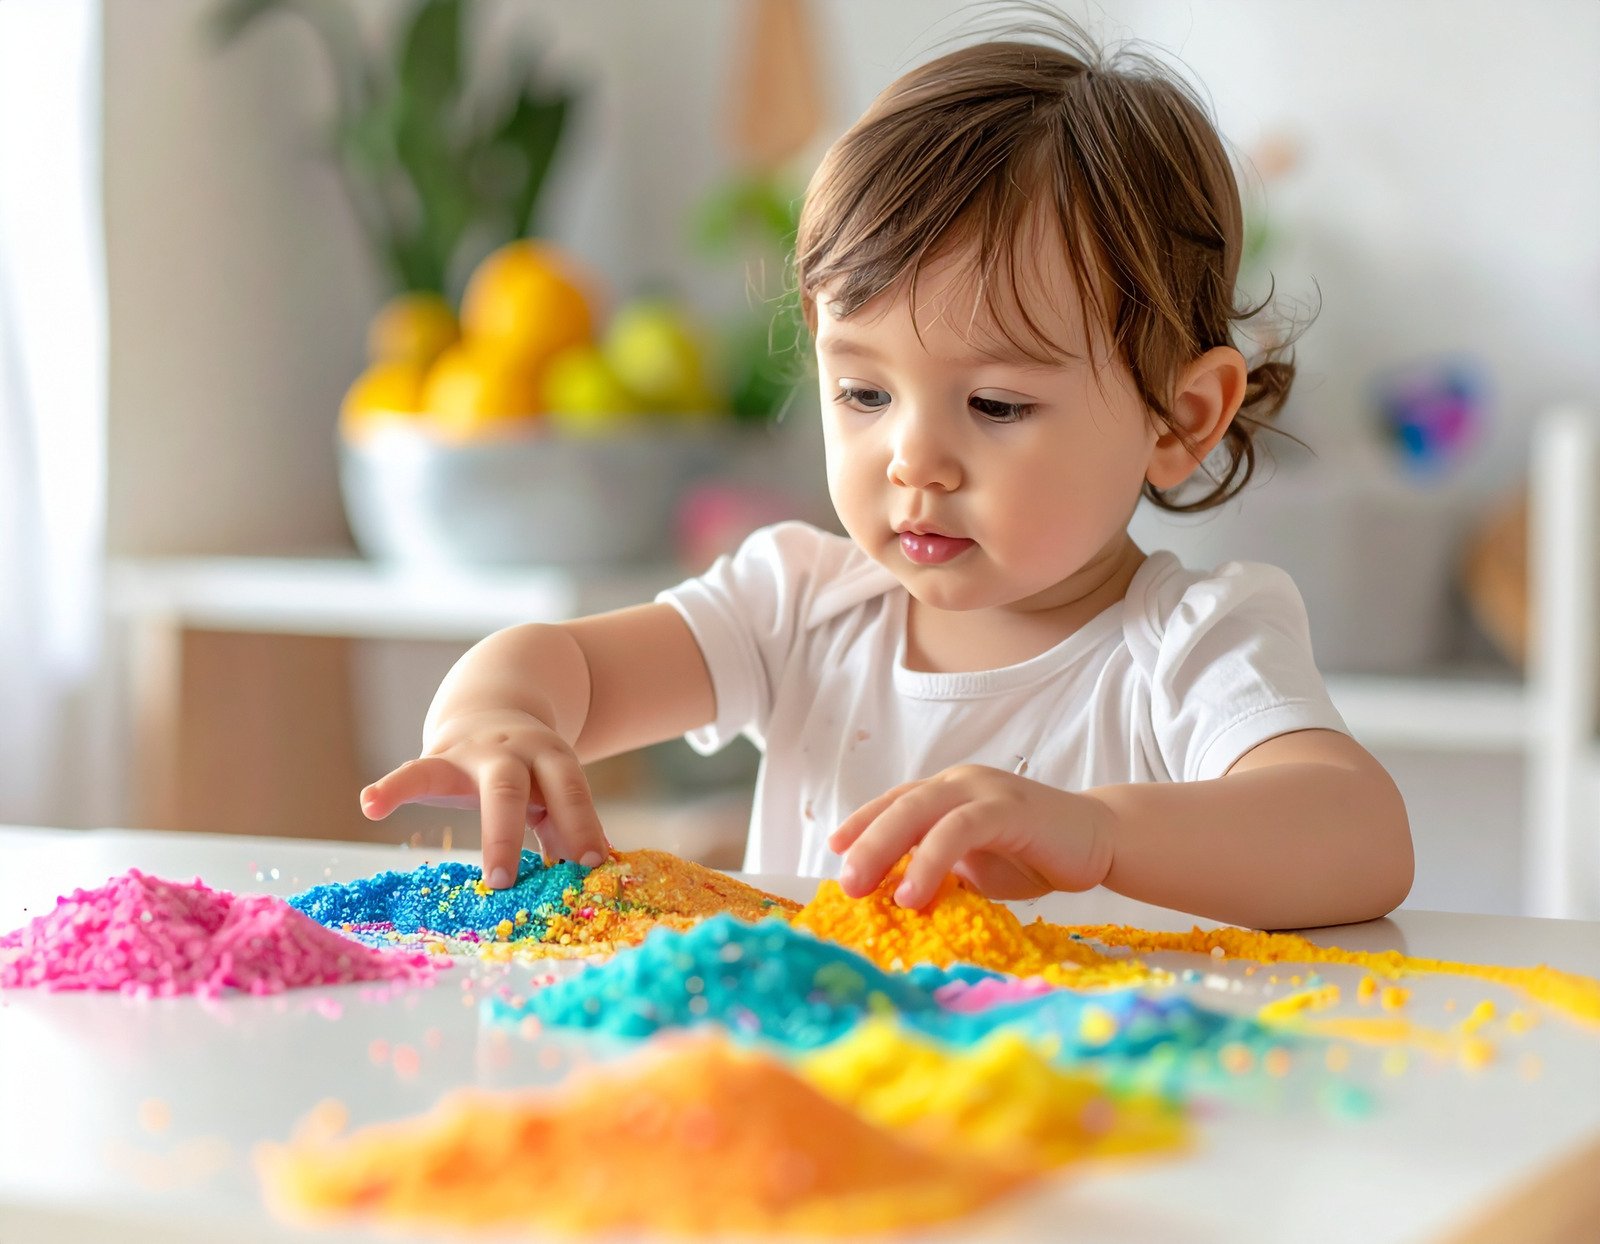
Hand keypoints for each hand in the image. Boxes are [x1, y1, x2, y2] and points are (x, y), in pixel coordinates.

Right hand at [359, 709, 609, 888]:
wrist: (493, 709)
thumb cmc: (530, 772)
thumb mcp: (551, 790)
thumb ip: (564, 828)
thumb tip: (585, 879)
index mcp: (550, 759)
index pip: (569, 791)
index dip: (582, 825)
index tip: (592, 863)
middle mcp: (511, 751)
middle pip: (510, 788)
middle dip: (509, 835)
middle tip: (505, 884)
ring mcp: (471, 753)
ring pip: (470, 781)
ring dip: (473, 828)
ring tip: (473, 873)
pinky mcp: (436, 760)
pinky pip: (411, 772)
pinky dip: (390, 789)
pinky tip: (370, 805)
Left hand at [828, 764, 1115, 909]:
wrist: (1100, 840)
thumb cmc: (1033, 854)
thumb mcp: (975, 866)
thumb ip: (939, 870)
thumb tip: (894, 896)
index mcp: (948, 792)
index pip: (895, 803)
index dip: (862, 824)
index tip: (834, 851)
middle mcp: (959, 783)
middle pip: (898, 806)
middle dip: (864, 842)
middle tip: (842, 882)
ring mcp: (983, 790)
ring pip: (920, 812)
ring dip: (886, 850)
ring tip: (864, 890)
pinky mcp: (1007, 808)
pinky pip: (958, 830)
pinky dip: (930, 860)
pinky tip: (913, 892)